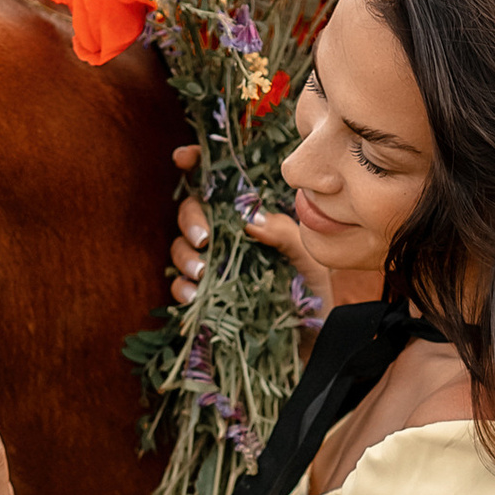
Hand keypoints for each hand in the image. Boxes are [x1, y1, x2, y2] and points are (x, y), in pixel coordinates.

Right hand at [169, 142, 332, 329]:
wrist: (313, 336)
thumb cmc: (313, 288)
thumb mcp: (307, 255)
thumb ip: (284, 232)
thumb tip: (249, 221)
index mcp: (248, 214)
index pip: (217, 182)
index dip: (195, 163)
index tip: (183, 158)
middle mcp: (226, 235)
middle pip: (191, 212)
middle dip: (191, 221)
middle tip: (205, 240)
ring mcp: (213, 264)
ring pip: (180, 248)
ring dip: (185, 256)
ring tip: (203, 273)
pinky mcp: (206, 295)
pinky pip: (180, 285)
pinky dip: (182, 287)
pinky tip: (195, 294)